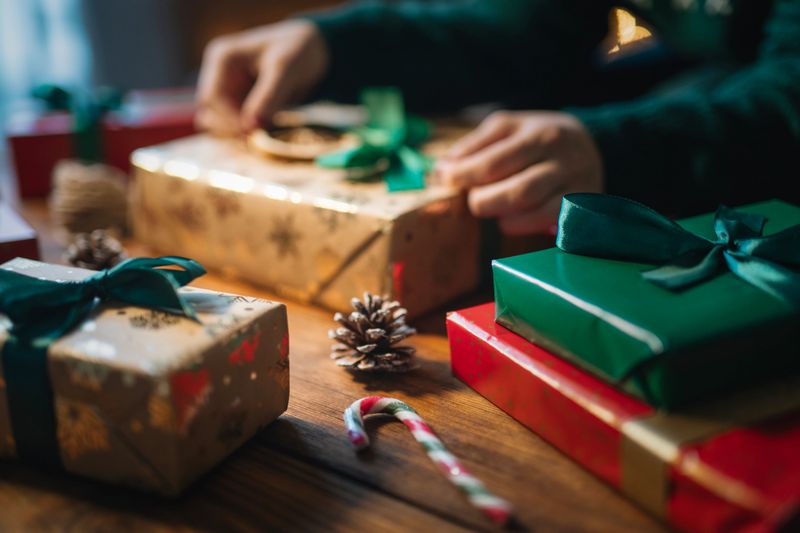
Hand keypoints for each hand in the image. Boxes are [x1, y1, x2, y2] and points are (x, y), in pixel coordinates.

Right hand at [196, 20, 328, 134]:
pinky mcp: (240, 104)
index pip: (212, 98)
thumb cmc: (297, 50)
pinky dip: (247, 133)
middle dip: (231, 129)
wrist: (312, 47)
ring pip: (220, 123)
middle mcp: (219, 75)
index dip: (229, 119)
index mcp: (222, 59)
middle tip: (257, 141)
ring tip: (263, 138)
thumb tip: (250, 126)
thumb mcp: (284, 69)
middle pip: (211, 113)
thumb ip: (268, 97)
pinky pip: (235, 126)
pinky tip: (265, 134)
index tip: (252, 133)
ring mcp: (228, 90)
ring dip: (237, 134)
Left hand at [436, 111, 603, 234]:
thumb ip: (475, 145)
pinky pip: (547, 222)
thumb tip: (442, 169)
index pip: (495, 161)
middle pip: (516, 190)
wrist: (594, 145)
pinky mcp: (581, 205)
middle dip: (483, 200)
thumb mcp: (508, 128)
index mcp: (538, 133)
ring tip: (488, 207)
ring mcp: (576, 183)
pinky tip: (508, 220)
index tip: (445, 180)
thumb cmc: (538, 137)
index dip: (464, 175)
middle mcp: (562, 158)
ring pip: (533, 208)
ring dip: (500, 213)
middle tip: (471, 200)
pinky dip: (520, 225)